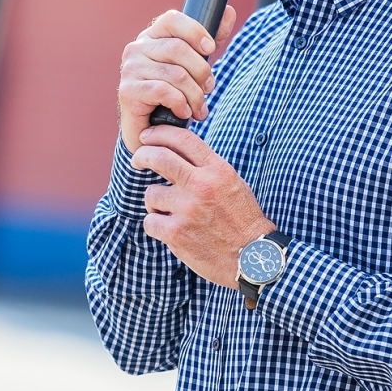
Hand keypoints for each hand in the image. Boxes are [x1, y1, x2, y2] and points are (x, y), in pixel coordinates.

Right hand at [117, 7, 238, 153]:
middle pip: (178, 48)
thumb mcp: (194, 66)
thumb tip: (228, 12)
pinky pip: (163, 91)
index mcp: (152, 37)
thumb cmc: (172, 95)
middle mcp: (137, 48)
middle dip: (202, 71)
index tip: (210, 48)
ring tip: (199, 109)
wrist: (150, 131)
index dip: (195, 31)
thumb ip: (209, 42)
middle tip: (209, 88)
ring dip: (195, 95)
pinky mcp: (128, 91)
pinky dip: (180, 104)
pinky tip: (184, 112)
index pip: (172, 19)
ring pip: (176, 74)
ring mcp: (130, 69)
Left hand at [133, 123, 270, 288]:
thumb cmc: (243, 220)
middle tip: (138, 161)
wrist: (253, 257)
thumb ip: (208, 167)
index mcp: (218, 170)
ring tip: (170, 213)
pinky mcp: (176, 234)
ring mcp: (187, 210)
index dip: (160, 133)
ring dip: (156, 203)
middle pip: (158, 158)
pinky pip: (149, 222)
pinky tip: (170, 230)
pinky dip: (156, 226)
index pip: (183, 139)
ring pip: (151, 194)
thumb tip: (179, 152)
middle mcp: (201, 186)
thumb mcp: (232, 183)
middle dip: (142, 156)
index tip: (148, 136)